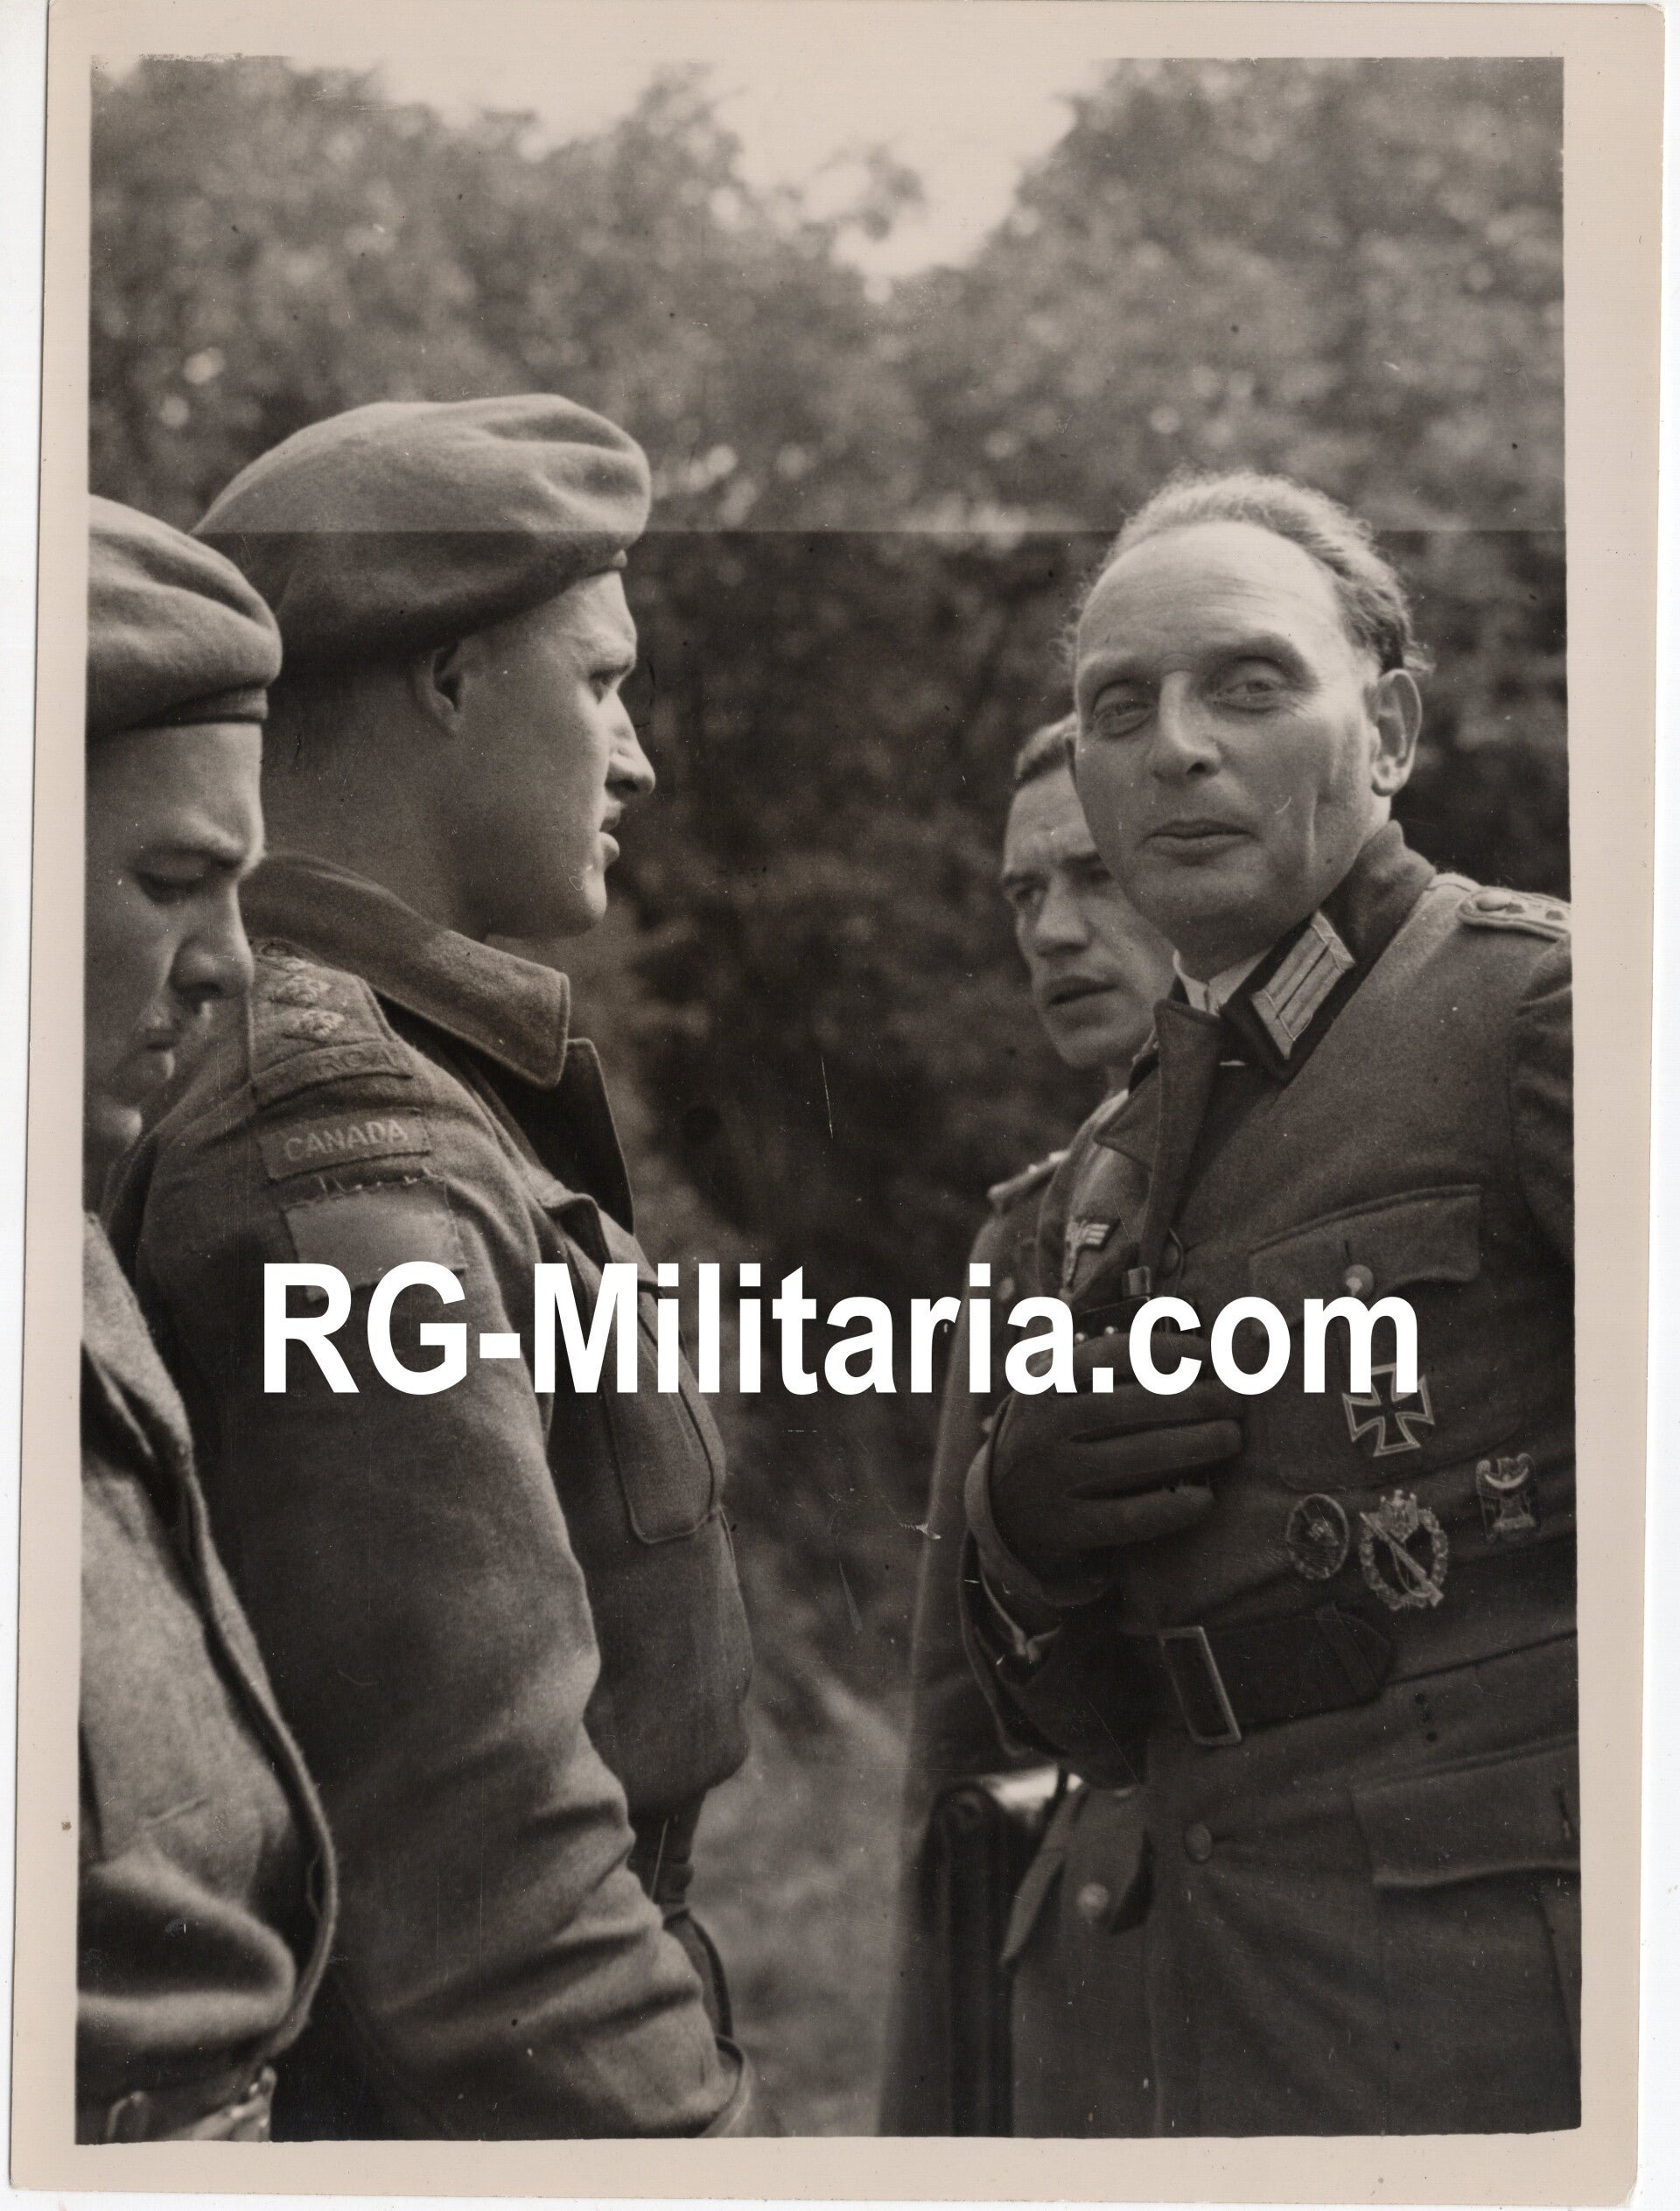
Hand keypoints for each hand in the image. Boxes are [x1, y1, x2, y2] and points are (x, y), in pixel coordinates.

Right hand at [979, 1332, 1241, 1589]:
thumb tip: (1137, 1285)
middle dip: (1194, 1399)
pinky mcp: (1066, 1526)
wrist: (1000, 1508)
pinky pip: (1127, 1517)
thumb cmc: (1047, 1431)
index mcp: (1043, 1383)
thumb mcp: (1047, 1381)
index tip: (1207, 1353)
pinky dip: (1170, 1509)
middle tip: (1236, 1400)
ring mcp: (1052, 1479)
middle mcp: (1044, 1428)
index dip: (1166, 1351)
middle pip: (1132, 1407)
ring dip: (1194, 1446)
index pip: (1111, 1356)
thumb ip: (1080, 1339)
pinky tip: (1205, 1498)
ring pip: (1134, 1459)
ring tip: (1231, 1437)